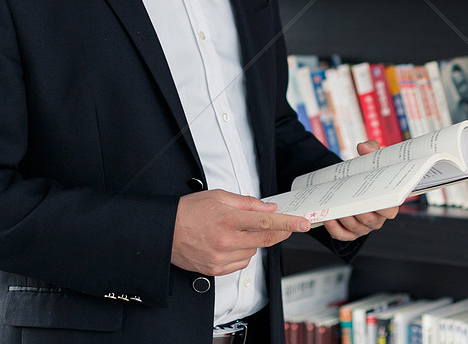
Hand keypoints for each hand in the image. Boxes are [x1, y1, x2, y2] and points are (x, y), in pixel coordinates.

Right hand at [172, 189, 308, 275]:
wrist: (164, 231)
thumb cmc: (189, 211)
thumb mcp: (218, 196)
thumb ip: (247, 203)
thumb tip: (269, 208)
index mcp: (228, 218)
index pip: (266, 222)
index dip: (288, 223)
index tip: (303, 223)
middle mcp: (226, 240)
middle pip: (265, 240)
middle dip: (280, 233)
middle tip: (289, 227)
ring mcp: (220, 257)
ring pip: (253, 252)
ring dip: (254, 242)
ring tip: (238, 231)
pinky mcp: (215, 269)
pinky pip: (240, 263)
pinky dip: (242, 253)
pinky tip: (230, 244)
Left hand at [322, 140, 399, 241]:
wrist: (356, 182)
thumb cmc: (368, 173)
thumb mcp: (372, 159)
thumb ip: (371, 149)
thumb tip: (363, 147)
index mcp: (388, 204)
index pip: (390, 210)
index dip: (383, 207)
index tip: (373, 198)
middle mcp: (378, 219)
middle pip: (369, 220)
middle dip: (358, 212)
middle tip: (347, 201)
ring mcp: (364, 228)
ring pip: (355, 227)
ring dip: (344, 219)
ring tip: (334, 206)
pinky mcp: (351, 233)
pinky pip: (343, 235)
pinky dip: (334, 229)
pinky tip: (327, 217)